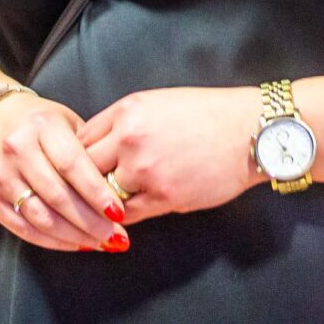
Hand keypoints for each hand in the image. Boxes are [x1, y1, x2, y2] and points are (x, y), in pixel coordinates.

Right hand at [0, 93, 128, 252]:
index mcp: (42, 126)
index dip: (97, 192)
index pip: (72, 164)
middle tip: (116, 236)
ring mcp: (1, 175)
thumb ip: (90, 151)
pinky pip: (24, 228)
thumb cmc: (42, 125)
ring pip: (41, 217)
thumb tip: (120, 190)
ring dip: (75, 236)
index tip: (120, 212)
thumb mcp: (68, 123)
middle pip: (57, 195)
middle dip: (91, 221)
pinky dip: (53, 241)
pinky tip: (76, 244)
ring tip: (101, 243)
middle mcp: (17, 149)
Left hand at [77, 85, 261, 225]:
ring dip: (104, 202)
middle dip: (83, 182)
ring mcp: (146, 170)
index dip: (75, 157)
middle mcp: (130, 139)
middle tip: (80, 194)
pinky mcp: (164, 196)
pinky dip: (122, 219)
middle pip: (84, 169)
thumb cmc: (207, 114)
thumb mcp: (157, 103)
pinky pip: (128, 214)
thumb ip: (123, 123)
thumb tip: (97, 146)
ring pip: (104, 195)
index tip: (75, 169)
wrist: (249, 131)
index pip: (80, 139)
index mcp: (127, 111)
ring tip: (102, 208)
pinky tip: (120, 219)